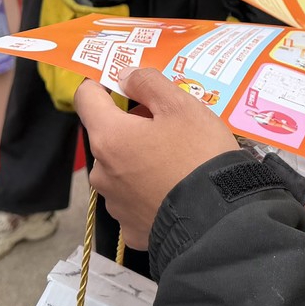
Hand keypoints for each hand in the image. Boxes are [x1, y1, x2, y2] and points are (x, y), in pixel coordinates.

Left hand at [75, 68, 239, 249]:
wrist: (218, 220)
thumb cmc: (199, 155)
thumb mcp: (182, 106)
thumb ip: (148, 83)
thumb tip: (124, 75)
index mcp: (109, 137)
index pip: (86, 98)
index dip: (101, 84)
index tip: (123, 83)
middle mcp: (102, 172)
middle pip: (107, 136)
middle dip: (131, 127)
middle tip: (169, 128)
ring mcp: (115, 204)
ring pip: (120, 170)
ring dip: (138, 161)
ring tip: (175, 164)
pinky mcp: (130, 230)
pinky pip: (134, 201)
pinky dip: (148, 193)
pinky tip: (173, 192)